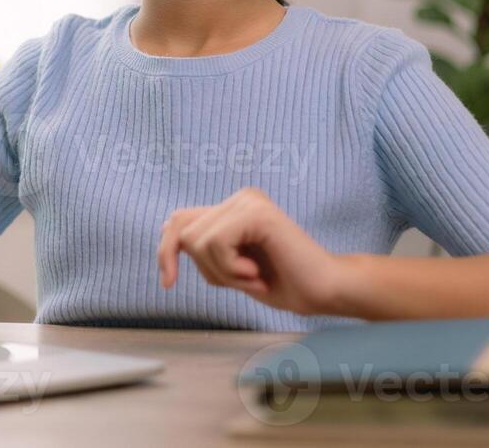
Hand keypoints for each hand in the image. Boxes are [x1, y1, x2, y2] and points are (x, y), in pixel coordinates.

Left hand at [158, 188, 350, 315]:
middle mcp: (240, 197)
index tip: (168, 284)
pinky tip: (257, 272)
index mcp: (232, 207)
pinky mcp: (258, 212)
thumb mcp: (229, 267)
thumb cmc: (281, 282)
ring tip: (254, 276)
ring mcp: (249, 200)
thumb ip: (205, 247)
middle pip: (185, 234)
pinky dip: (230, 268)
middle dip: (208, 270)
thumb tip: (167, 227)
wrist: (323, 292)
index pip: (179, 220)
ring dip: (223, 273)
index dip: (166, 251)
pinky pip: (216, 242)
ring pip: (197, 241)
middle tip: (245, 280)